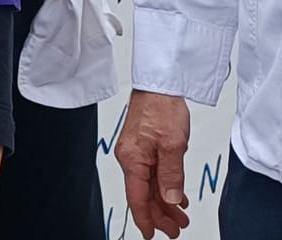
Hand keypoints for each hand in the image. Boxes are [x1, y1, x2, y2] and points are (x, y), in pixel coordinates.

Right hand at [117, 90, 191, 237]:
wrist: (158, 86)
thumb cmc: (161, 108)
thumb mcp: (173, 144)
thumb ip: (172, 175)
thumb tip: (170, 199)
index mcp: (132, 158)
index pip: (136, 197)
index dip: (145, 218)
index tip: (152, 234)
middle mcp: (130, 157)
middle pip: (142, 194)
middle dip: (159, 214)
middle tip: (176, 229)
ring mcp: (136, 152)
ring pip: (148, 186)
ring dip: (163, 203)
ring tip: (180, 216)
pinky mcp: (143, 147)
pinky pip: (152, 174)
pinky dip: (163, 188)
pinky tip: (175, 196)